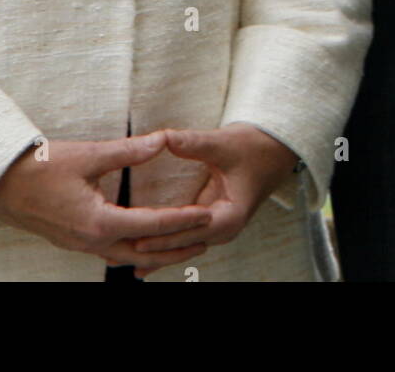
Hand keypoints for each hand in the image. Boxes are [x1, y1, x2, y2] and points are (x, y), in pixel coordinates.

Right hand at [0, 133, 213, 273]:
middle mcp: (92, 241)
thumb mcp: (88, 154)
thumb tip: (164, 140)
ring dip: (156, 251)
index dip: (182, 220)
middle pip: (144, 252)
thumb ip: (129, 151)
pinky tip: (144, 240)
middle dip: (176, 246)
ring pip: (127, 257)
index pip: (152, 225)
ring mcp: (81, 245)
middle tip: (206, 237)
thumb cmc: (40, 167)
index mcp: (98, 222)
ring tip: (182, 242)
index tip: (206, 215)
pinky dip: (135, 249)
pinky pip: (112, 252)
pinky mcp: (75, 241)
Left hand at [127, 123, 299, 268]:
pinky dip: (165, 244)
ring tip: (122, 258)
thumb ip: (194, 143)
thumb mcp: (223, 143)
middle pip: (183, 245)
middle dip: (153, 249)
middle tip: (119, 252)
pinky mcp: (210, 220)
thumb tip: (164, 137)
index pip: (190, 231)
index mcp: (230, 216)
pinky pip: (184, 237)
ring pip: (182, 246)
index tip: (136, 237)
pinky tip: (142, 256)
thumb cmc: (254, 146)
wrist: (275, 149)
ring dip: (156, 251)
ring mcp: (216, 227)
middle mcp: (223, 228)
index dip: (162, 235)